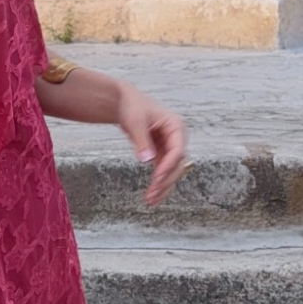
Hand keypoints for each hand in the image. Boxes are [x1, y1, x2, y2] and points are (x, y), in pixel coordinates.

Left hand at [116, 83, 188, 206]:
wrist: (124, 102)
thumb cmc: (132, 106)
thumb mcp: (135, 121)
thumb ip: (141, 141)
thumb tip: (147, 160)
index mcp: (176, 126)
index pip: (178, 150)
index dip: (168, 165)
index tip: (157, 178)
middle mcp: (177, 137)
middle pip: (177, 164)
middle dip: (166, 181)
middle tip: (152, 194)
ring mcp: (170, 146)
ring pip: (172, 171)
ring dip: (163, 187)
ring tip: (150, 201)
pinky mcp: (162, 153)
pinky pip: (163, 171)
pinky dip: (158, 183)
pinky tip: (152, 196)